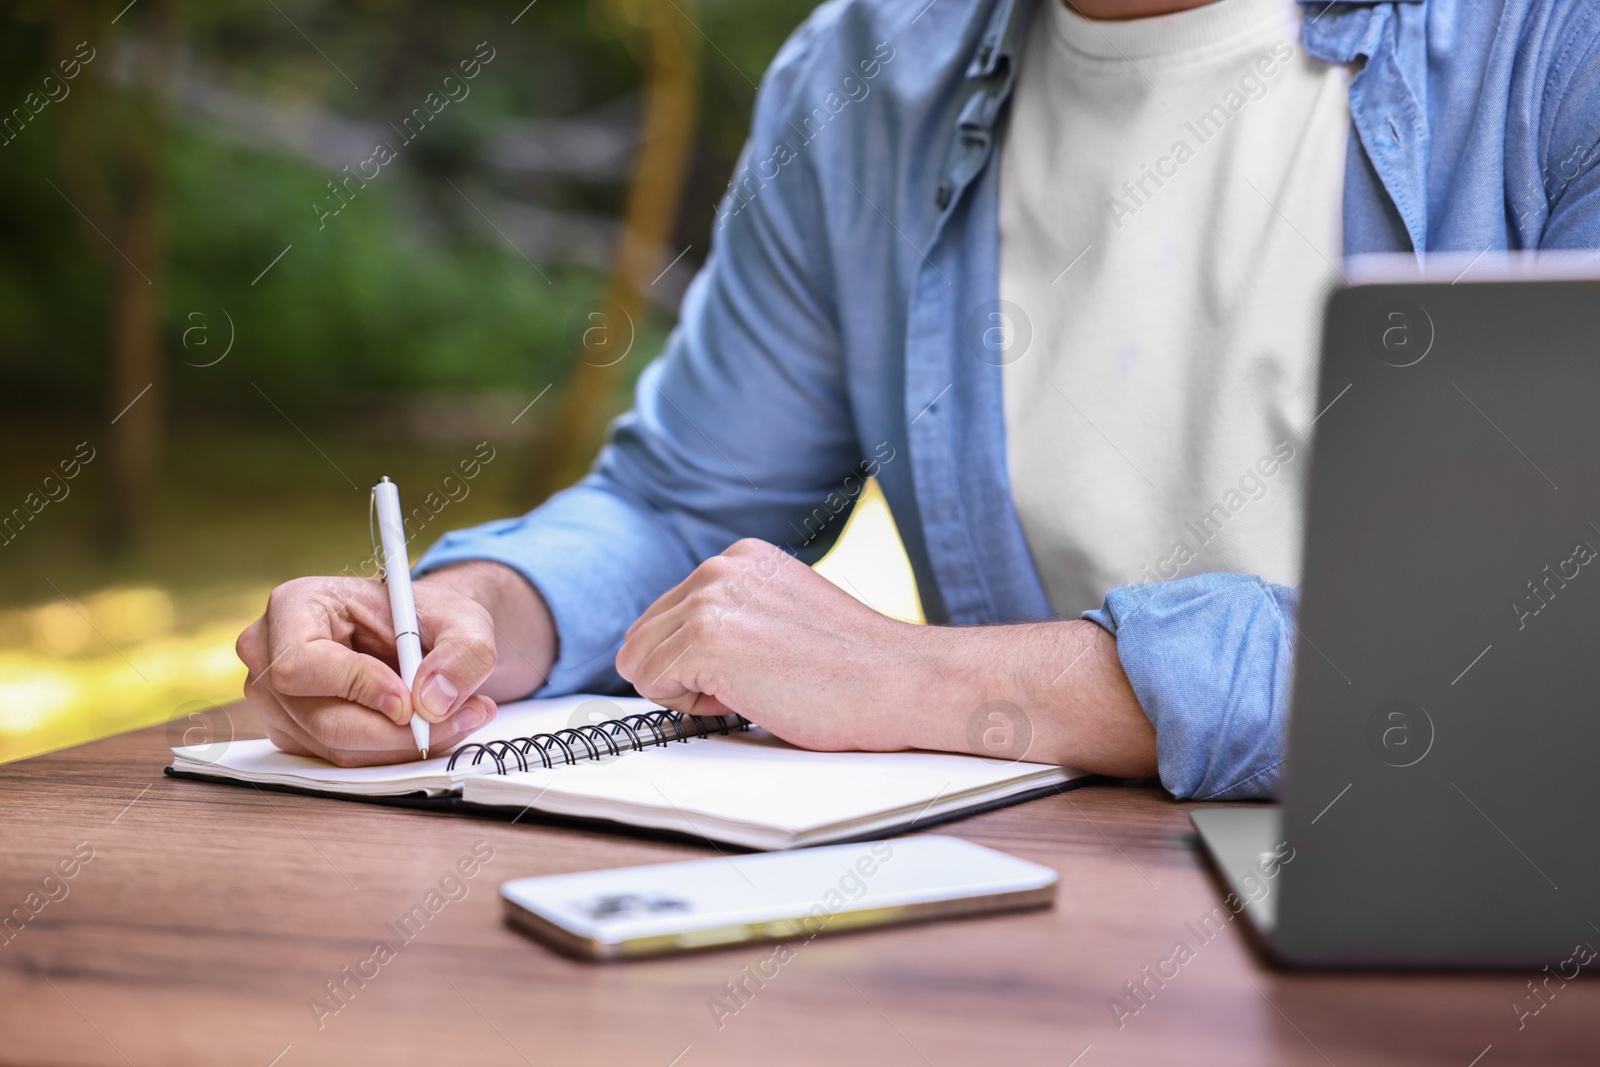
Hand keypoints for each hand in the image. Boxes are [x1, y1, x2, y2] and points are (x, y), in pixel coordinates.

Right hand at [236, 566, 523, 765]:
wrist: (419, 633)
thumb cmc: (426, 616)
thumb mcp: (462, 619)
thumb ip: (461, 653)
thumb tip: (433, 702)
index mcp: (294, 606)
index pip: (302, 662)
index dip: (356, 687)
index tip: (410, 701)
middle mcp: (271, 655)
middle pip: (322, 720)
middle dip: (398, 730)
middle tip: (463, 715)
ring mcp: (277, 701)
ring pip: (338, 749)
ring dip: (406, 744)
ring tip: (462, 715)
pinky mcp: (296, 734)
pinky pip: (345, 761)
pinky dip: (395, 753)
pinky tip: (431, 727)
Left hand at [616, 539, 1156, 776]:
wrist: (903, 682)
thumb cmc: (858, 669)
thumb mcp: (784, 616)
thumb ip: (735, 617)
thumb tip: (679, 656)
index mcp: (741, 557)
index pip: (666, 616)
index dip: (696, 662)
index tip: (749, 672)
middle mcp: (720, 566)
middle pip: (643, 636)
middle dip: (684, 675)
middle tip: (755, 686)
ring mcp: (711, 599)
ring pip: (641, 661)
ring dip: (688, 691)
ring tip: (758, 689)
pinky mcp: (706, 638)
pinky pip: (651, 684)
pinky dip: (691, 708)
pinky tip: (751, 699)